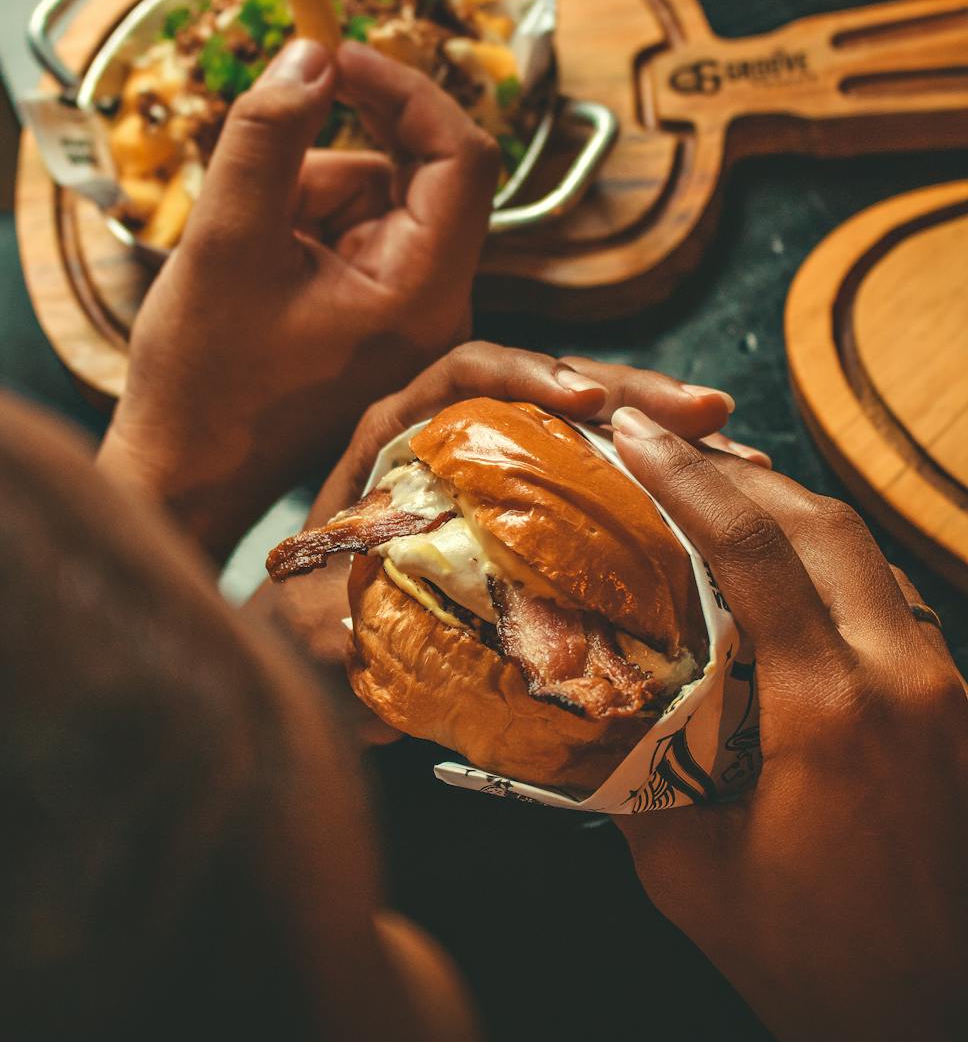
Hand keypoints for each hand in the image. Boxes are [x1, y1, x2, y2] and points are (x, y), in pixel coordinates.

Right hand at [98, 38, 499, 560]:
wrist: (187, 473)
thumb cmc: (205, 382)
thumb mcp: (225, 241)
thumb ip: (268, 137)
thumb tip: (312, 54)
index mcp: (423, 292)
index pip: (464, 157)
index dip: (407, 90)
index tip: (335, 57)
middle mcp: (435, 303)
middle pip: (416, 171)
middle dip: (333, 151)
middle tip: (266, 141)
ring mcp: (408, 310)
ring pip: (375, 196)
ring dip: (306, 191)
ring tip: (244, 248)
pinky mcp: (377, 314)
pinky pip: (353, 231)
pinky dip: (302, 224)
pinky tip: (255, 266)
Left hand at [249, 341, 762, 741]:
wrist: (315, 668)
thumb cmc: (307, 633)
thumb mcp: (312, 618)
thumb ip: (337, 612)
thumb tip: (377, 619)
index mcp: (397, 437)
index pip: (465, 373)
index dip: (526, 374)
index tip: (585, 398)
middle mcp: (457, 441)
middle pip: (549, 391)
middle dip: (630, 396)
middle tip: (709, 413)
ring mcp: (506, 478)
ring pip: (590, 434)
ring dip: (660, 438)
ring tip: (735, 452)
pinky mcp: (537, 520)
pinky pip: (602, 487)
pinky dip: (655, 490)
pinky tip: (710, 503)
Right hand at [609, 406, 967, 1041]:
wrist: (936, 1029)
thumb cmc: (805, 963)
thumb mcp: (685, 870)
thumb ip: (635, 773)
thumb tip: (584, 702)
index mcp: (828, 709)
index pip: (750, 549)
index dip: (685, 479)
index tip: (631, 434)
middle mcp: (902, 677)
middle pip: (818, 522)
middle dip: (736, 469)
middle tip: (664, 444)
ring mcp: (944, 690)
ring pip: (865, 553)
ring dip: (788, 509)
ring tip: (714, 488)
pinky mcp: (959, 709)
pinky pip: (891, 601)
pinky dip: (831, 563)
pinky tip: (783, 567)